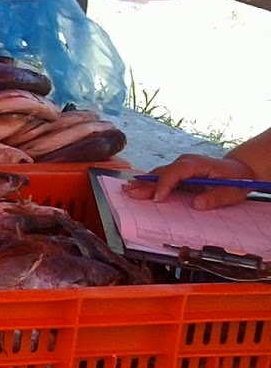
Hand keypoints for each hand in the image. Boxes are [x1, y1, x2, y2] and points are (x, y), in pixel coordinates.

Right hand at [125, 154, 257, 209]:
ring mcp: (180, 166)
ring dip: (144, 183)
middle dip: (146, 183)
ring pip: (159, 174)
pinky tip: (136, 187)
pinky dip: (149, 183)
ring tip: (128, 190)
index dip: (165, 184)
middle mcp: (185, 162)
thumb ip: (216, 198)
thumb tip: (197, 204)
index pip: (177, 172)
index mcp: (198, 164)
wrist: (239, 170)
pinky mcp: (178, 172)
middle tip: (130, 192)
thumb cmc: (237, 180)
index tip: (158, 198)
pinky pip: (162, 177)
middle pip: (162, 172)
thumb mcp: (233, 192)